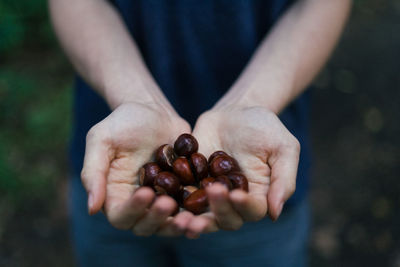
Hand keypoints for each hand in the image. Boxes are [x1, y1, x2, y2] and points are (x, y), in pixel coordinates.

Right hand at [81, 102, 193, 235]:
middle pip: (145, 226)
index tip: (147, 192)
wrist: (153, 110)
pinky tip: (208, 209)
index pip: (121, 216)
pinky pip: (188, 209)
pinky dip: (196, 214)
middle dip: (157, 220)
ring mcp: (161, 199)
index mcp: (115, 194)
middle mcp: (138, 203)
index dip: (133, 210)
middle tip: (170, 204)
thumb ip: (93, 172)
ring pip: (168, 224)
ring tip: (191, 218)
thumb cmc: (123, 122)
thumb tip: (92, 209)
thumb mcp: (101, 140)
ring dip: (178, 225)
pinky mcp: (182, 192)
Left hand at [183, 105, 299, 236]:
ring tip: (182, 217)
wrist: (235, 111)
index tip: (234, 193)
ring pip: (202, 215)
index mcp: (257, 195)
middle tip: (210, 194)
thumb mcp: (283, 147)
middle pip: (226, 218)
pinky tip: (165, 199)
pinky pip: (182, 197)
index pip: (251, 210)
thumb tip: (275, 213)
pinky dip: (174, 202)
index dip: (243, 206)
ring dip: (192, 219)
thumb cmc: (264, 127)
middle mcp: (233, 200)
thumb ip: (283, 178)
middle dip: (218, 212)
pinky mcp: (190, 182)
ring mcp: (210, 193)